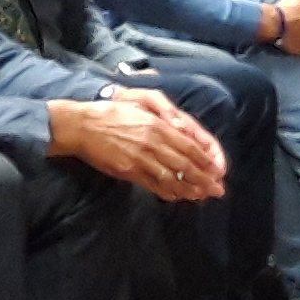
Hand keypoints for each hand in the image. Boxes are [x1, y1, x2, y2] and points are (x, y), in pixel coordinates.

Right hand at [50, 89, 227, 200]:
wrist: (82, 126)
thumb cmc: (111, 113)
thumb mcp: (140, 103)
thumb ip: (164, 115)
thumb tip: (182, 128)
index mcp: (157, 125)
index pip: (190, 146)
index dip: (206, 161)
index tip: (218, 171)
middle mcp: (152, 142)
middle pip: (185, 164)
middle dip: (204, 179)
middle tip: (217, 190)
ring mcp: (140, 158)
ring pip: (171, 177)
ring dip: (188, 189)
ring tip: (201, 196)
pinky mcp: (128, 170)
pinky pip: (152, 184)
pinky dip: (166, 191)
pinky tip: (176, 196)